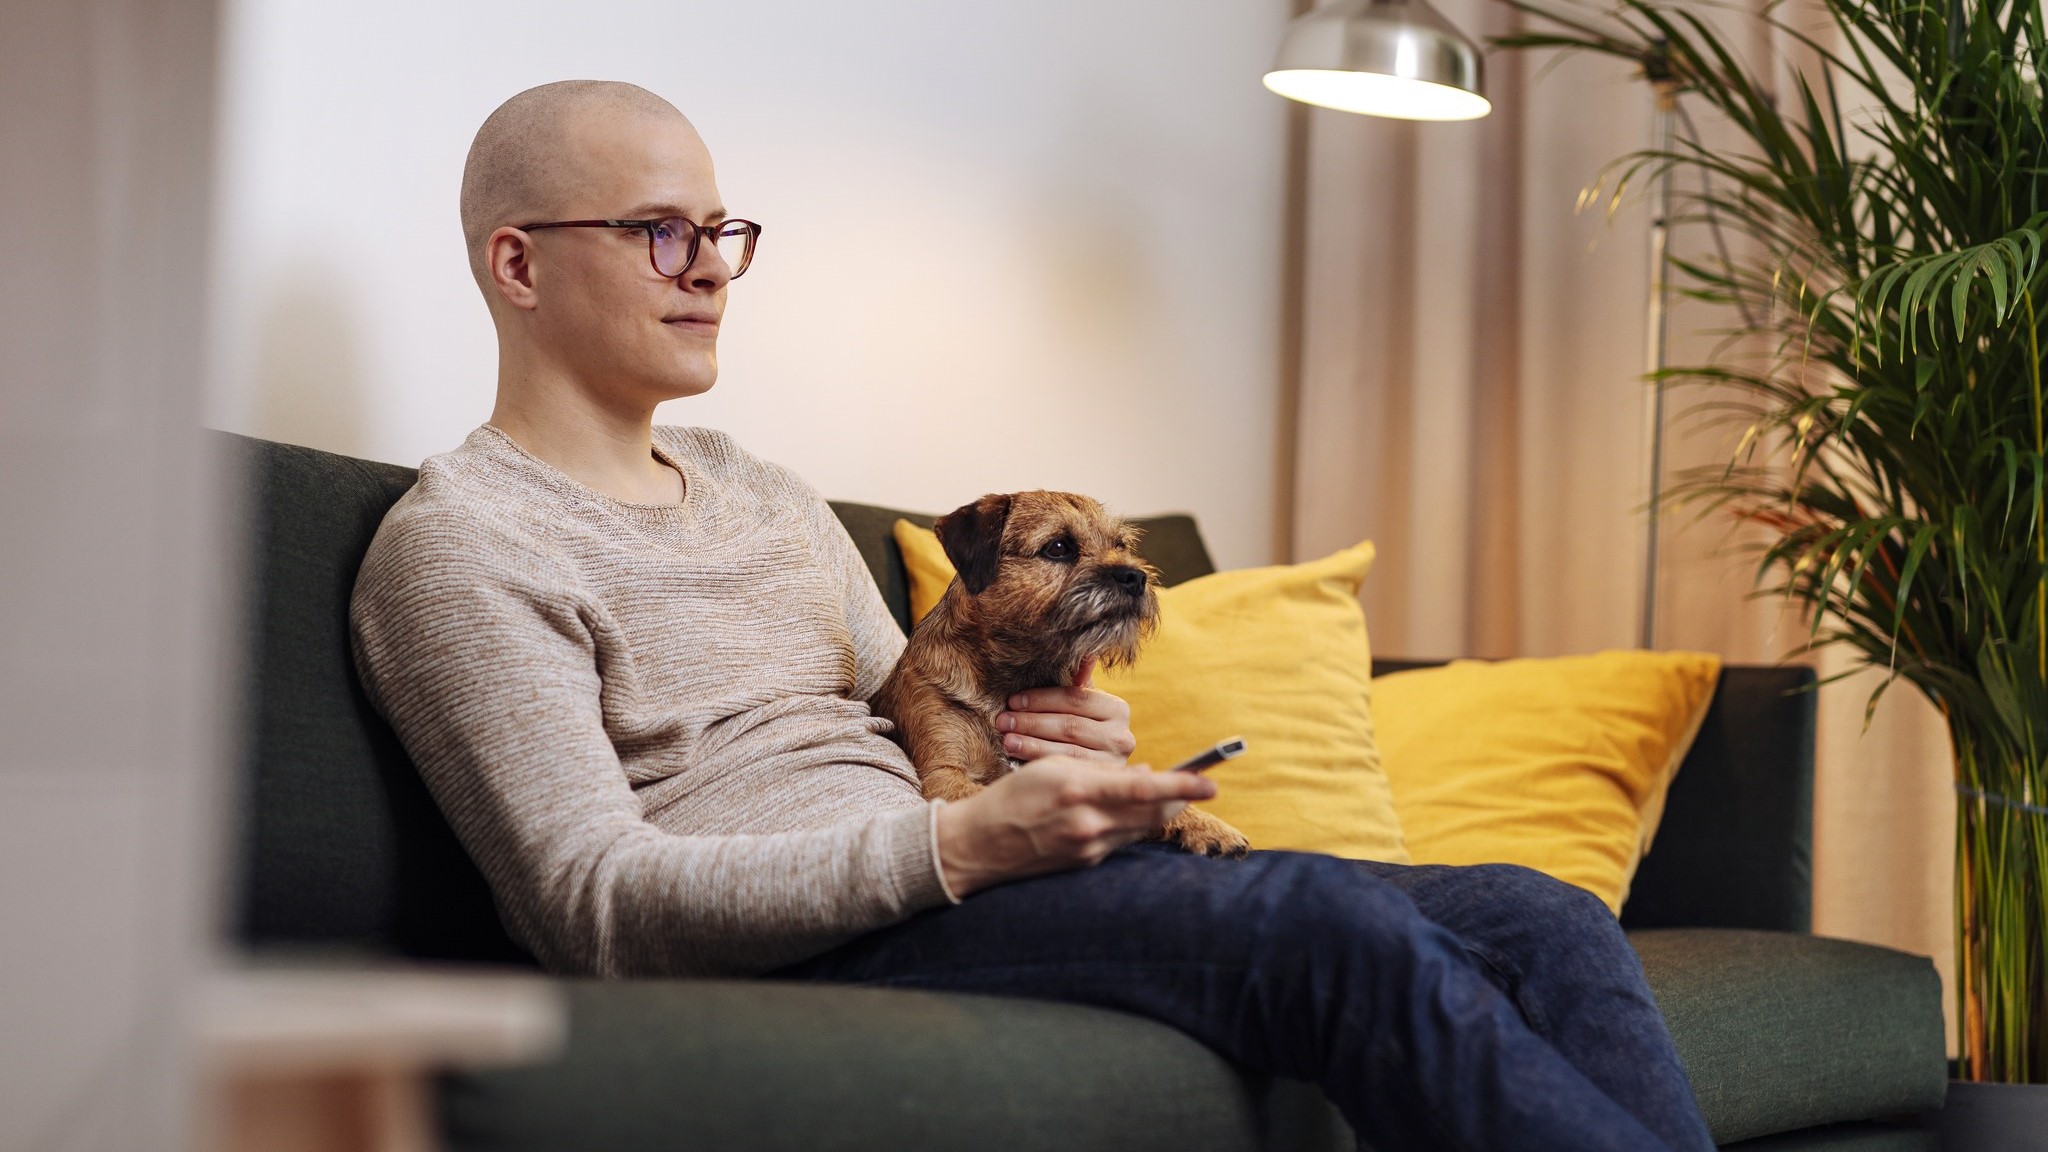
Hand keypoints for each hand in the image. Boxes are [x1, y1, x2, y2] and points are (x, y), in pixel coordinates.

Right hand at [932, 754, 1216, 896]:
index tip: (1211, 783)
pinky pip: (1121, 840)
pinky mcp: (1086, 863)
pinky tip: (1120, 813)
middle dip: (1179, 797)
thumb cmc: (1012, 797)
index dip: (1182, 785)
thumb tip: (1147, 775)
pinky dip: (1129, 824)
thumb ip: (1102, 773)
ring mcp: (1089, 848)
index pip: (1144, 788)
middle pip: (1154, 812)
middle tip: (1199, 784)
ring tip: (1155, 791)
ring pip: (1141, 827)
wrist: (977, 846)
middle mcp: (1089, 823)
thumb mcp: (1053, 769)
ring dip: (1154, 810)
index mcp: (1079, 790)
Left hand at [994, 658, 1135, 764]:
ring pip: (1066, 750)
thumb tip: (1086, 652)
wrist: (1094, 773)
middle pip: (1070, 725)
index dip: (1042, 699)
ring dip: (1031, 744)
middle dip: (1031, 722)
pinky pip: (1065, 771)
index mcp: (1118, 710)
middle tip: (1002, 720)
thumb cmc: (1079, 727)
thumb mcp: (1081, 704)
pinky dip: (1039, 763)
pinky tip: (1017, 759)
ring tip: (1006, 740)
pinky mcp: (1099, 784)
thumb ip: (1078, 682)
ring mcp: (1113, 763)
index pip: (1075, 699)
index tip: (1013, 700)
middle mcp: (1122, 737)